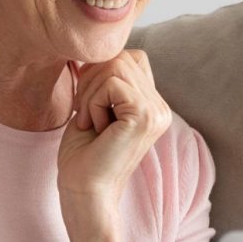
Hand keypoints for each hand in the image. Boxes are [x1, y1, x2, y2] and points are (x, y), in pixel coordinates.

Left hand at [56, 50, 171, 222]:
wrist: (84, 193)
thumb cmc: (83, 156)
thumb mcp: (93, 107)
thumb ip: (103, 78)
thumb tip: (94, 48)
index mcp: (151, 105)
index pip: (129, 58)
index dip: (100, 72)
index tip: (87, 105)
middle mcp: (160, 107)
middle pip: (120, 57)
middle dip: (91, 81)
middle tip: (85, 115)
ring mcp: (156, 111)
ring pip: (114, 66)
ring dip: (90, 93)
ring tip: (91, 122)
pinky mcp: (145, 116)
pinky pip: (112, 84)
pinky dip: (93, 102)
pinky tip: (95, 127)